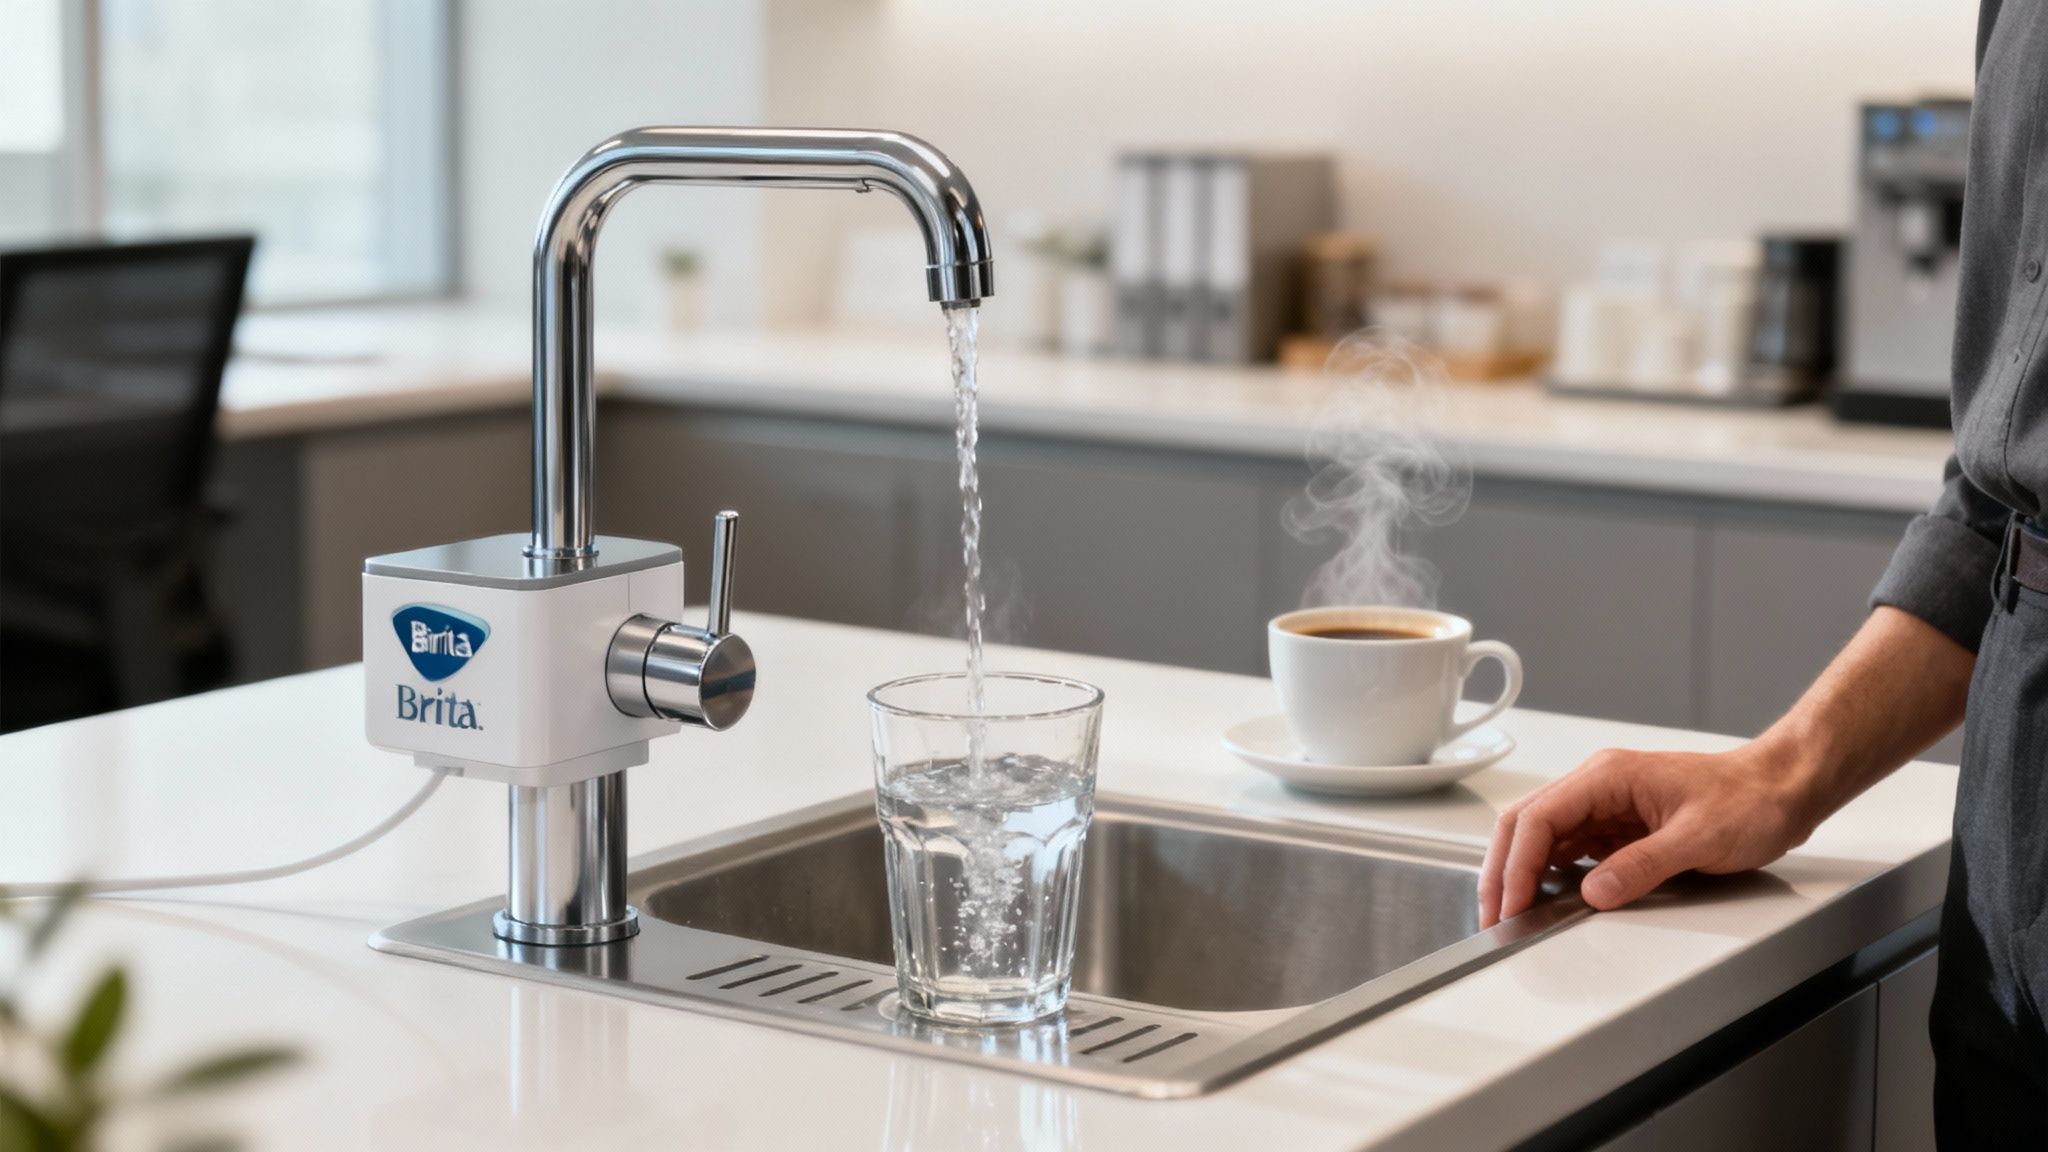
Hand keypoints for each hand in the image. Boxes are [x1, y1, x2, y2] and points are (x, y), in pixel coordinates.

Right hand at [1477, 745, 1818, 927]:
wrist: (1781, 789)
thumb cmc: (1749, 800)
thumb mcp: (1699, 838)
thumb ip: (1642, 865)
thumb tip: (1594, 892)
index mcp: (1608, 776)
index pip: (1539, 818)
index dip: (1516, 864)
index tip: (1511, 902)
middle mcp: (1599, 785)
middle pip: (1526, 823)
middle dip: (1502, 869)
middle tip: (1493, 915)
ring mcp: (1606, 805)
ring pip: (1542, 835)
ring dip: (1520, 872)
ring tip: (1511, 911)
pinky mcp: (1618, 825)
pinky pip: (1569, 847)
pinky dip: (1548, 873)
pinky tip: (1547, 897)